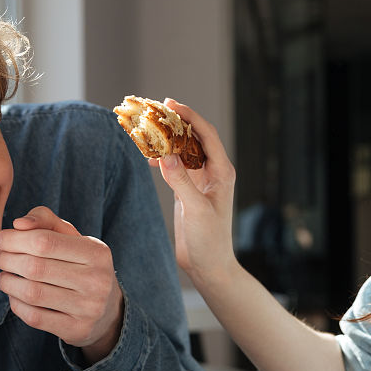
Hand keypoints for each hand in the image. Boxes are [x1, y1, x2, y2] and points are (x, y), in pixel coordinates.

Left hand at [0, 205, 123, 362]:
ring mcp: (89, 308)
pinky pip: (35, 317)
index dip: (15, 239)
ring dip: (8, 283)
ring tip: (2, 276)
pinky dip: (17, 305)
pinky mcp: (77, 329)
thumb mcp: (72, 238)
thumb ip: (46, 221)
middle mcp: (97, 280)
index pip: (45, 241)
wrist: (106, 311)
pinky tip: (14, 296)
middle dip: (8, 260)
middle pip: (35, 267)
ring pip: (32, 293)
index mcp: (96, 252)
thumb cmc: (81, 265)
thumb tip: (18, 224)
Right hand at [153, 99, 237, 284]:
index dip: (189, 116)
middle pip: (194, 137)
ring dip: (167, 140)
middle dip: (176, 123)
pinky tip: (149, 157)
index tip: (170, 104)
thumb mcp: (195, 210)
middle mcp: (213, 172)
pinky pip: (175, 165)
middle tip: (154, 110)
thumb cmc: (209, 241)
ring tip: (148, 130)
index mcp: (222, 172)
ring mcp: (200, 180)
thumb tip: (165, 155)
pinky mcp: (187, 190)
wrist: (208, 266)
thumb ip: (181, 182)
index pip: (206, 135)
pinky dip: (162, 158)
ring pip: (183, 150)